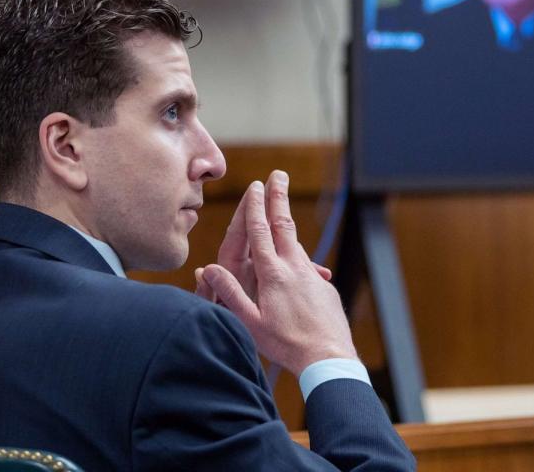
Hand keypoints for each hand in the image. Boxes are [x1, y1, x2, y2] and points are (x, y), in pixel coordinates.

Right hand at [198, 171, 357, 375]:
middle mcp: (293, 267)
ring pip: (297, 241)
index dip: (256, 206)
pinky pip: (307, 265)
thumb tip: (205, 268)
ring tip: (283, 203)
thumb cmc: (285, 344)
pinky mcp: (324, 287)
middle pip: (284, 224)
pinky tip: (296, 258)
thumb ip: (229, 293)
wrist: (328, 358)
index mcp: (272, 273)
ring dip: (288, 219)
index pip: (260, 231)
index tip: (255, 186)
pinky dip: (298, 253)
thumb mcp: (250, 322)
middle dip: (279, 197)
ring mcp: (311, 276)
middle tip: (278, 174)